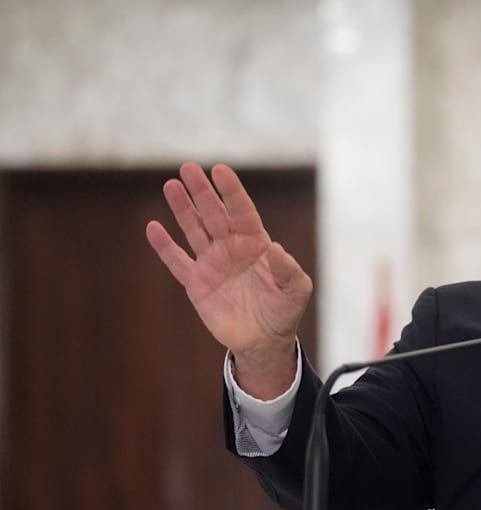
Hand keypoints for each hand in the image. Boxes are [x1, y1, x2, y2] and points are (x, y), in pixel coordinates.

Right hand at [145, 162, 311, 396]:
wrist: (265, 341)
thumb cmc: (284, 311)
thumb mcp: (297, 290)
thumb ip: (288, 270)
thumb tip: (275, 249)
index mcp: (256, 244)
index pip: (242, 211)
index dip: (231, 191)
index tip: (220, 169)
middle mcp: (232, 248)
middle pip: (214, 214)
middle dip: (202, 192)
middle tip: (188, 168)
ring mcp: (212, 263)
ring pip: (194, 230)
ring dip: (183, 209)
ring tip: (171, 185)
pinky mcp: (197, 283)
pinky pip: (177, 261)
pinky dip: (165, 246)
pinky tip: (153, 228)